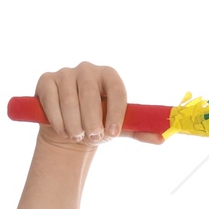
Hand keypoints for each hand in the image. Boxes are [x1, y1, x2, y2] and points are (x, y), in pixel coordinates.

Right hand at [32, 62, 164, 146]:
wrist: (70, 131)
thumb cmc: (98, 125)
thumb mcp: (119, 129)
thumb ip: (139, 131)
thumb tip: (162, 139)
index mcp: (109, 76)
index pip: (116, 89)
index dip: (115, 111)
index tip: (112, 133)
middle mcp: (88, 69)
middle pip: (89, 93)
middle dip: (92, 121)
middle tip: (94, 137)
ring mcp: (65, 73)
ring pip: (69, 100)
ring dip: (74, 125)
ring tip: (78, 136)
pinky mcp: (46, 80)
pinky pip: (51, 101)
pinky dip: (58, 121)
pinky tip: (63, 130)